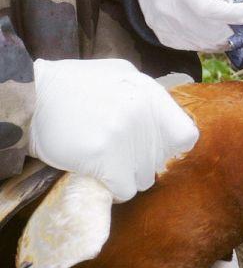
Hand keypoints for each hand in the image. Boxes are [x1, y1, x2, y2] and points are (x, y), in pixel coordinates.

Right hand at [28, 59, 197, 201]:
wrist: (32, 96)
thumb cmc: (75, 87)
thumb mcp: (120, 76)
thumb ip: (145, 97)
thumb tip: (164, 122)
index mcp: (149, 93)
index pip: (185, 135)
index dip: (170, 147)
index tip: (153, 149)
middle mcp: (142, 112)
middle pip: (160, 161)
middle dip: (141, 163)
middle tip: (118, 156)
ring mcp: (125, 134)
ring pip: (145, 178)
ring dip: (127, 177)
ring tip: (106, 164)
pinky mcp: (105, 157)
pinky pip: (126, 190)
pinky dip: (114, 190)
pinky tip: (100, 178)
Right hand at [136, 0, 242, 51]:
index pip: (207, 8)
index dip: (234, 15)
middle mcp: (166, 8)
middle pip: (209, 30)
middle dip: (235, 26)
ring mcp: (163, 25)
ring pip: (205, 42)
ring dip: (226, 36)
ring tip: (235, 21)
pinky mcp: (164, 36)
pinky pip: (196, 46)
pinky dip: (212, 41)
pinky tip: (217, 27)